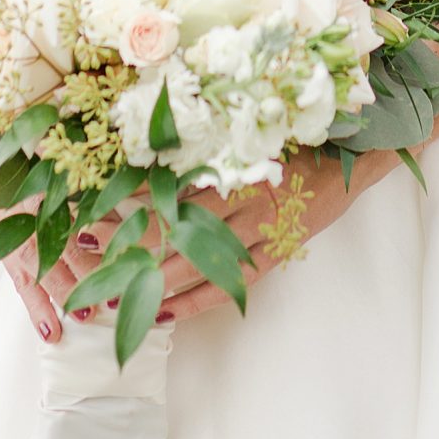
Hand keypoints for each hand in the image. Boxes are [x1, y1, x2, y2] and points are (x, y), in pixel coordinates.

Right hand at [1, 183, 206, 343]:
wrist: (6, 178)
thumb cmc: (47, 173)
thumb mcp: (70, 167)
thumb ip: (98, 174)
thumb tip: (141, 183)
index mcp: (46, 183)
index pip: (71, 206)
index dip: (92, 226)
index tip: (117, 243)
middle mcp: (28, 210)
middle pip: (57, 240)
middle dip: (81, 267)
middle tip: (108, 286)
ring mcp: (15, 238)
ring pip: (38, 269)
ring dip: (62, 293)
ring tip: (85, 315)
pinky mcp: (9, 259)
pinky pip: (22, 287)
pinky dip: (37, 311)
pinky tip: (52, 332)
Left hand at [3, 146, 403, 340]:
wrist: (356, 156)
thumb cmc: (297, 132)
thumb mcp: (248, 125)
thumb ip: (206, 136)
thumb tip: (149, 140)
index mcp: (230, 160)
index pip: (166, 186)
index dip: (125, 201)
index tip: (86, 209)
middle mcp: (239, 198)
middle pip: (171, 228)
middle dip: (124, 246)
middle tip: (82, 259)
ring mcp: (257, 232)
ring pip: (193, 261)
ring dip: (147, 279)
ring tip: (107, 295)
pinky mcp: (272, 255)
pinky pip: (227, 285)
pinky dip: (194, 302)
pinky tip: (164, 313)